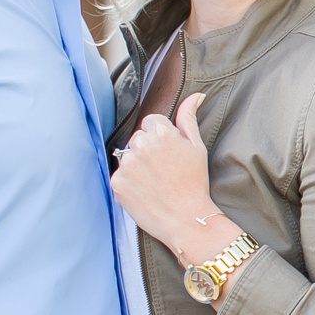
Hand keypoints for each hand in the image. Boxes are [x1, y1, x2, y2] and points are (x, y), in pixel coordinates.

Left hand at [112, 92, 220, 254]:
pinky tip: (145, 191)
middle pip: (139, 137)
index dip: (162, 137)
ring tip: (155, 182)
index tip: (170, 154)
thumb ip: (189, 118)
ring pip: (128, 155)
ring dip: (138, 165)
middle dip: (148, 149)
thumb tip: (196, 95)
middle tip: (164, 170)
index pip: (152, 122)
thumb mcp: (197, 147)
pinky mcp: (117, 182)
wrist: (186, 219)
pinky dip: (130, 182)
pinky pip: (120, 174)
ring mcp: (127, 164)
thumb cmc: (195, 183)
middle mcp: (141, 145)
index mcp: (162, 133)